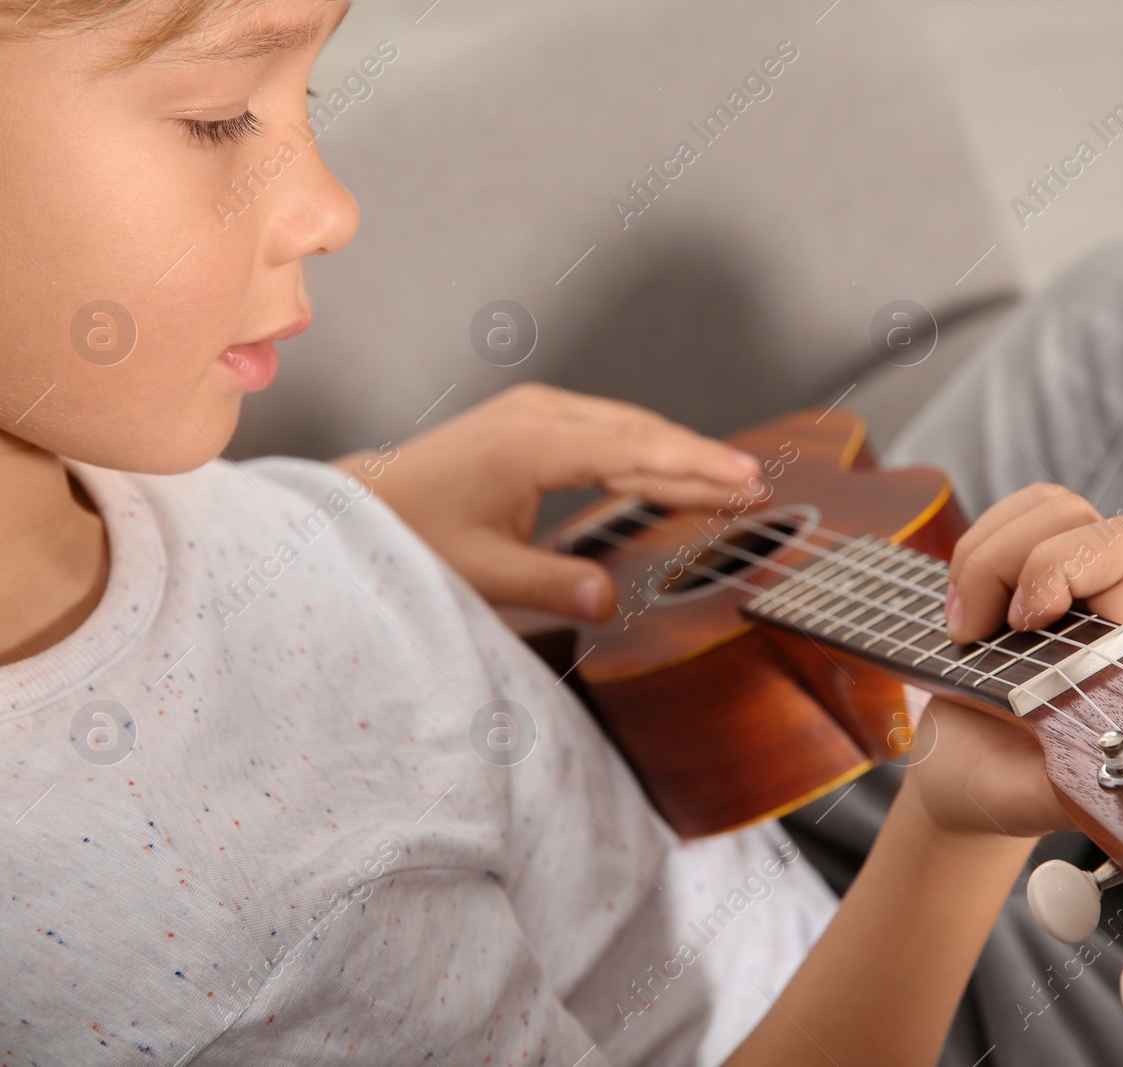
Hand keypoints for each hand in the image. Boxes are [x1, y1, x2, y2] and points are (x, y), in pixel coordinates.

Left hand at [338, 384, 761, 619]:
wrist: (363, 505)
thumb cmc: (412, 538)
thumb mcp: (480, 573)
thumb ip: (549, 586)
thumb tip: (610, 601)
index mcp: (529, 445)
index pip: (632, 451)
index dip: (694, 467)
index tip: (746, 480)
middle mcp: (537, 415)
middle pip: (639, 432)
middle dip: (702, 460)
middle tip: (760, 486)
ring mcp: (534, 411)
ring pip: (627, 427)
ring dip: (679, 453)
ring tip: (735, 480)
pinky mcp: (532, 422)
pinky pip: (606, 430)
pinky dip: (647, 451)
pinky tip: (674, 469)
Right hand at [903, 483, 1122, 839]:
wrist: (961, 779)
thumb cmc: (997, 789)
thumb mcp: (1025, 799)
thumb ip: (1067, 786)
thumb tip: (1110, 769)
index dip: (1063, 566)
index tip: (1019, 623)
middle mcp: (1110, 607)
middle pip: (1076, 514)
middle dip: (1003, 561)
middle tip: (971, 633)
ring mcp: (1069, 582)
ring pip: (1044, 505)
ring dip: (982, 553)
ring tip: (962, 623)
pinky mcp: (1028, 571)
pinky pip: (1012, 517)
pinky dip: (972, 547)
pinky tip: (960, 604)